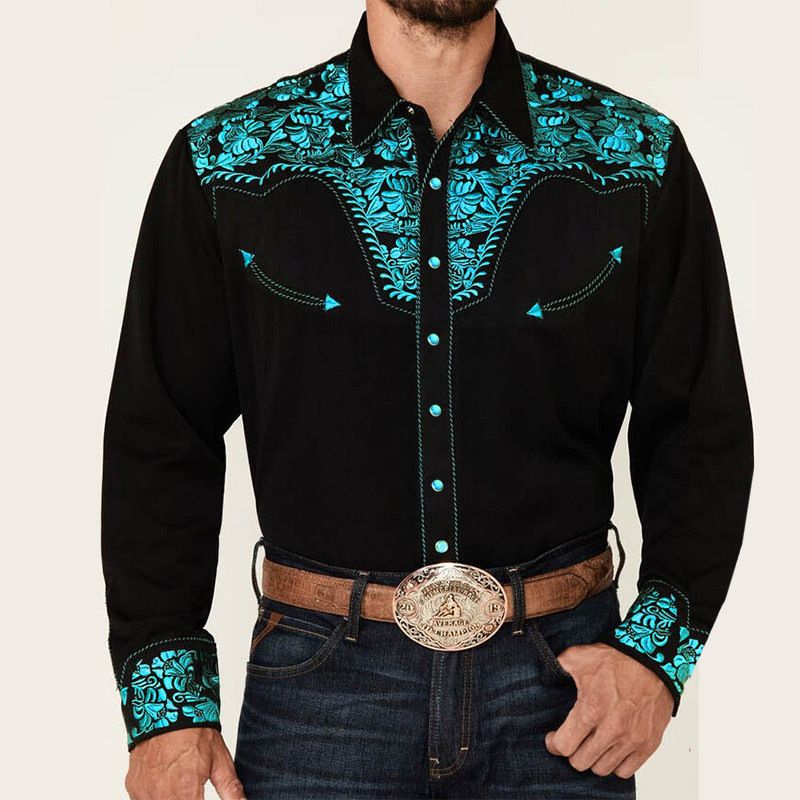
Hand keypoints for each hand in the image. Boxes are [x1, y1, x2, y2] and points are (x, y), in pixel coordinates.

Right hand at [125, 727, 245, 799]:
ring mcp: (144, 792)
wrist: (168, 707)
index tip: (202, 798)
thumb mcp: (220, 759)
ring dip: (172, 799)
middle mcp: (161, 795)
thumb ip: (231, 789)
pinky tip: (166, 784)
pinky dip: (156, 797)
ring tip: (181, 785)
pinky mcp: (133, 788)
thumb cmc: (195, 731)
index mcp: (186, 790)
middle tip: (193, 791)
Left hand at [544, 642, 671, 778]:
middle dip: (572, 751)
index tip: (553, 738)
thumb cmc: (615, 659)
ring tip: (591, 743)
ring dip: (593, 758)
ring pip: (601, 769)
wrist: (652, 659)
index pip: (564, 746)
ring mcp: (631, 739)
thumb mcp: (578, 657)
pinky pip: (625, 771)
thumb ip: (557, 668)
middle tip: (573, 739)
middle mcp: (612, 729)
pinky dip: (615, 763)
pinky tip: (610, 748)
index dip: (554, 743)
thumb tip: (543, 675)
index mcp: (591, 709)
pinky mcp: (648, 744)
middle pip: (580, 762)